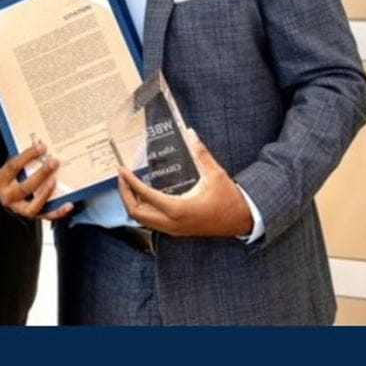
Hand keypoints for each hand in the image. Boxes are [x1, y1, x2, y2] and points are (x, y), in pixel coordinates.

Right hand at [0, 141, 75, 220]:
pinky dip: (58, 212)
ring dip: (46, 193)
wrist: (12, 198)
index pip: (12, 167)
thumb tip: (43, 146)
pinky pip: (46, 216)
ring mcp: (20, 209)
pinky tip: (69, 204)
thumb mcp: (14, 168)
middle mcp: (8, 197)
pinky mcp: (33, 216)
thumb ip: (25, 160)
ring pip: (33, 206)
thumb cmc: (14, 177)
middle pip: (24, 188)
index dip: (27, 156)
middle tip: (54, 162)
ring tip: (56, 180)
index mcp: (1, 181)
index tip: (41, 147)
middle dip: (41, 174)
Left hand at [117, 129, 253, 237]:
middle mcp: (172, 223)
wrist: (242, 220)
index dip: (131, 183)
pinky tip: (146, 196)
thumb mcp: (216, 174)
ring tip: (130, 186)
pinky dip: (143, 210)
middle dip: (125, 194)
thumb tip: (190, 135)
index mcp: (179, 209)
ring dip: (132, 203)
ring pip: (143, 220)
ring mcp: (174, 230)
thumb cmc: (230, 200)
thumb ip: (201, 154)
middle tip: (122, 177)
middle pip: (136, 213)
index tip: (123, 170)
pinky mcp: (177, 231)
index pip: (146, 196)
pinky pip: (152, 223)